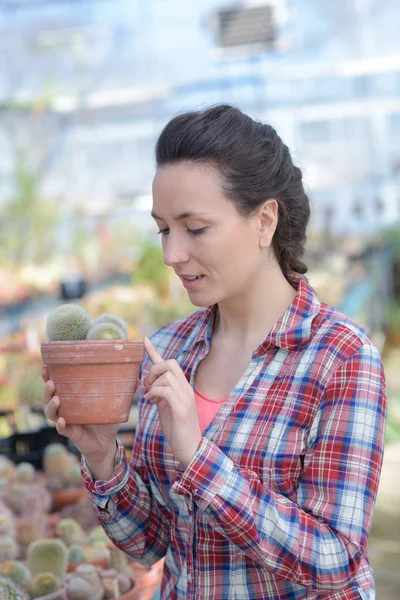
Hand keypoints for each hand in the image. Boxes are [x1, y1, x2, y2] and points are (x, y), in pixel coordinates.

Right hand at [42, 366, 118, 478]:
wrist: (106, 442)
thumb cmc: (106, 419)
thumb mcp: (113, 403)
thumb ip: (123, 391)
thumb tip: (137, 378)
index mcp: (72, 397)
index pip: (56, 384)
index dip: (49, 376)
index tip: (46, 366)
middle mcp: (65, 407)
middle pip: (48, 397)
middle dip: (47, 388)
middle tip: (51, 382)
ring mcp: (67, 420)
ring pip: (51, 413)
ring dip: (51, 405)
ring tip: (57, 398)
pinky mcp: (71, 433)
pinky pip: (62, 429)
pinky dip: (61, 425)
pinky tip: (63, 420)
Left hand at [144, 338, 201, 467]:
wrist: (190, 448)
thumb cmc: (177, 429)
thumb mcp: (166, 407)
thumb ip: (160, 394)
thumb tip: (149, 386)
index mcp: (182, 387)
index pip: (169, 364)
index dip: (155, 352)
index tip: (144, 341)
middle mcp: (186, 389)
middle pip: (170, 364)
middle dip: (154, 370)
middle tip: (147, 385)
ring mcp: (185, 398)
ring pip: (167, 376)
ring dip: (153, 384)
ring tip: (149, 397)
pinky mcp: (182, 409)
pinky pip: (166, 390)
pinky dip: (155, 392)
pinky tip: (151, 401)